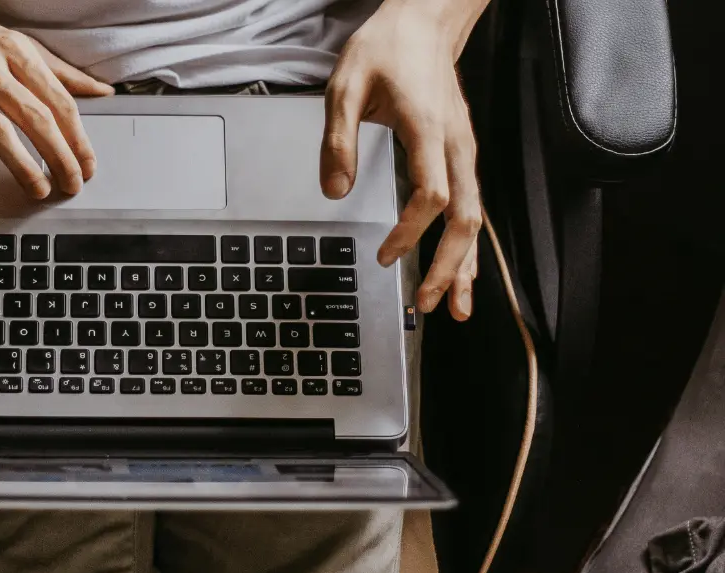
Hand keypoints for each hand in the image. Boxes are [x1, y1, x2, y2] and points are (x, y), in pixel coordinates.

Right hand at [0, 0, 113, 198]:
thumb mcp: (11, 43)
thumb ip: (56, 71)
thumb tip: (100, 91)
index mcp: (11, 50)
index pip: (56, 99)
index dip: (78, 137)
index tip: (88, 163)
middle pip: (33, 117)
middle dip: (60, 156)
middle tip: (72, 183)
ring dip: (22, 164)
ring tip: (39, 188)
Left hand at [320, 0, 485, 320]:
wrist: (424, 21)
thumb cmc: (386, 49)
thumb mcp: (345, 87)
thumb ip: (338, 141)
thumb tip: (333, 192)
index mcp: (427, 127)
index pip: (430, 192)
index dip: (410, 230)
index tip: (385, 254)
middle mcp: (455, 143)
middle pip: (465, 216)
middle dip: (450, 265)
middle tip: (428, 302)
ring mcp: (464, 150)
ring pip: (475, 217)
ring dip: (465, 264)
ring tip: (454, 306)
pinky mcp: (462, 154)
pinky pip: (471, 206)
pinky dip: (468, 245)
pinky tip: (462, 271)